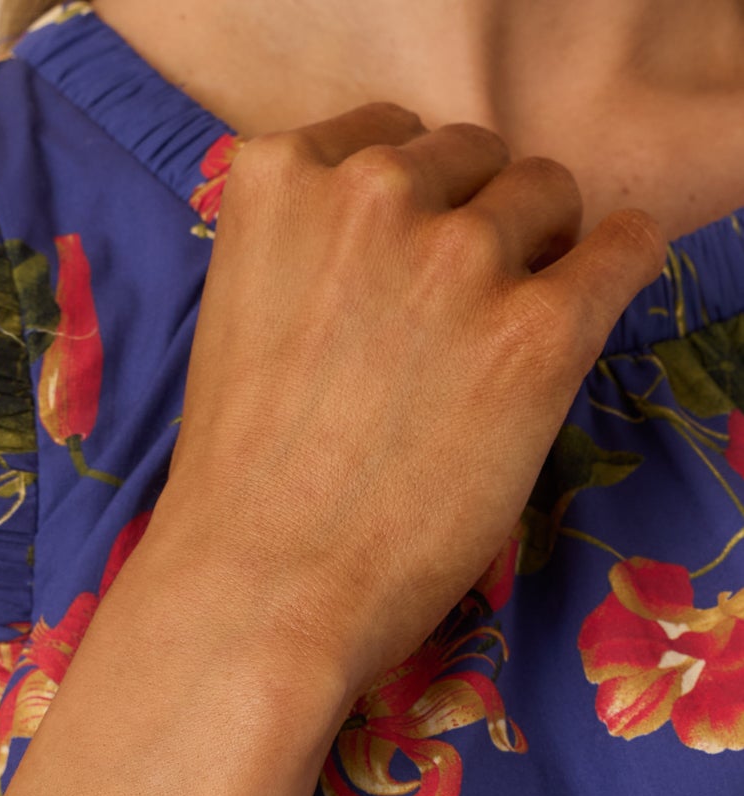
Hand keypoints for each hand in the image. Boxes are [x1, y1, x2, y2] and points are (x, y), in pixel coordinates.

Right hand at [139, 102, 666, 739]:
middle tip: (452, 323)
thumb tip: (406, 255)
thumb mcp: (243, 320)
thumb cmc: (239, 486)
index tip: (401, 269)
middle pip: (474, 157)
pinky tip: (584, 316)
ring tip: (498, 347)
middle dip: (473, 223)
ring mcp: (459, 256)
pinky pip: (624, 247)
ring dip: (538, 253)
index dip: (407, 206)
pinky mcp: (536, 329)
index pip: (385, 138)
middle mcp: (372, 192)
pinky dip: (616, 270)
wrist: (256, 590)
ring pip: (547, 192)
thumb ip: (310, 257)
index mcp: (279, 180)